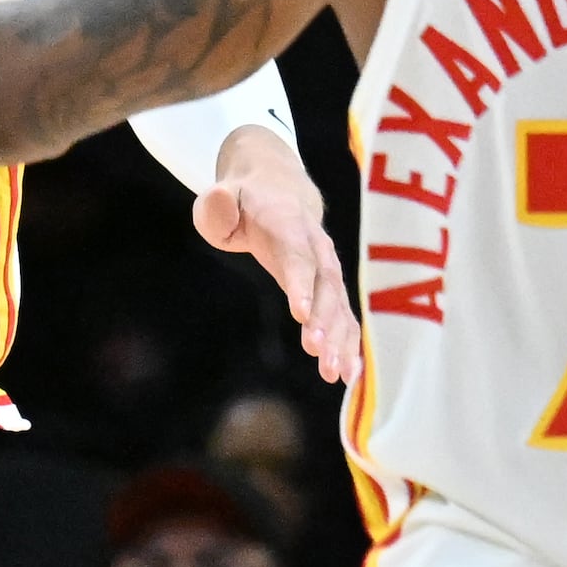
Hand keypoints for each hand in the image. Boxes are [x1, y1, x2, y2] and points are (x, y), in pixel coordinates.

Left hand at [191, 128, 359, 386]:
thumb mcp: (221, 199)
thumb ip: (217, 205)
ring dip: (340, 340)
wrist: (280, 191)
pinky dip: (350, 345)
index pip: (297, 256)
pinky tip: (349, 375)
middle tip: (318, 354)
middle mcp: (317, 248)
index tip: (301, 314)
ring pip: (339, 305)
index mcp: (288, 224)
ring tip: (335, 374)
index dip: (301, 283)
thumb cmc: (243, 203)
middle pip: (325, 286)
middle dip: (324, 320)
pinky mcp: (331, 289)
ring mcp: (328, 269)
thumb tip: (221, 202)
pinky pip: (345, 317)